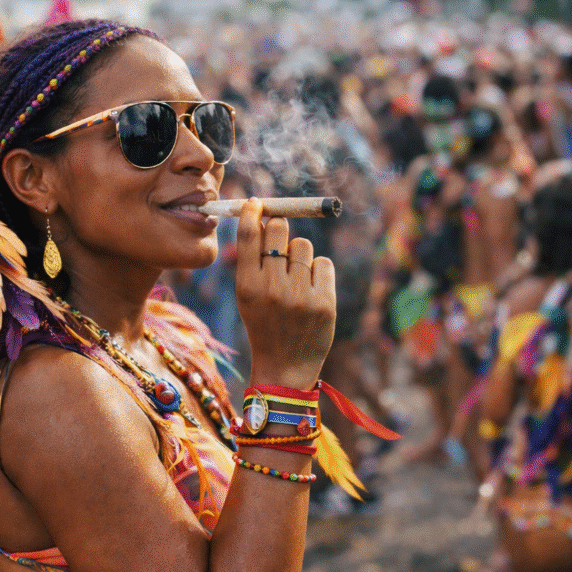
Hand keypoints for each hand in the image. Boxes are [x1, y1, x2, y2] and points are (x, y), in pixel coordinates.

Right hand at [234, 199, 335, 389]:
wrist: (284, 368)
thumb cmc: (264, 324)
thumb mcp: (247, 295)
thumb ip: (252, 260)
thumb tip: (262, 217)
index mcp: (247, 286)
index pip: (249, 236)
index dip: (253, 213)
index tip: (256, 204)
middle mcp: (272, 289)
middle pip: (279, 230)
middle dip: (279, 226)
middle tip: (279, 235)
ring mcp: (300, 296)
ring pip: (303, 246)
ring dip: (300, 255)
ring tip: (295, 278)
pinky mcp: (325, 303)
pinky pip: (324, 263)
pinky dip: (318, 271)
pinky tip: (311, 289)